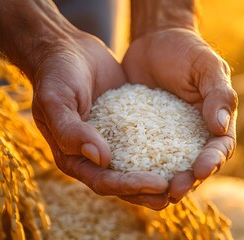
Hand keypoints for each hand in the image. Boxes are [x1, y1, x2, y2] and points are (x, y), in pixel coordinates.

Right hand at [31, 32, 168, 209]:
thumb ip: (71, 131)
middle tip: (180, 190)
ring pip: (137, 166)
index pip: (104, 181)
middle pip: (124, 182)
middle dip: (150, 190)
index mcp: (73, 157)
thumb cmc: (55, 74)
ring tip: (188, 178)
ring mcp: (111, 141)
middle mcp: (93, 155)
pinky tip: (185, 149)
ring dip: (160, 175)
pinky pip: (145, 141)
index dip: (131, 186)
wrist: (66, 49)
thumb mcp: (56, 100)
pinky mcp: (126, 126)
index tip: (160, 184)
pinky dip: (162, 149)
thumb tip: (101, 159)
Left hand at [122, 28, 237, 203]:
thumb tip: (221, 126)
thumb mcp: (206, 66)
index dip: (212, 161)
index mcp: (215, 122)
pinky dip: (136, 165)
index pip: (219, 147)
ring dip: (162, 181)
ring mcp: (167, 138)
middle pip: (194, 166)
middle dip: (186, 180)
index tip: (201, 169)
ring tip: (152, 190)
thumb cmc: (187, 51)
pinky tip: (125, 173)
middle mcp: (193, 136)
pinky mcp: (143, 135)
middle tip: (173, 189)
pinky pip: (140, 153)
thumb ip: (217, 94)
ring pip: (167, 166)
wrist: (155, 41)